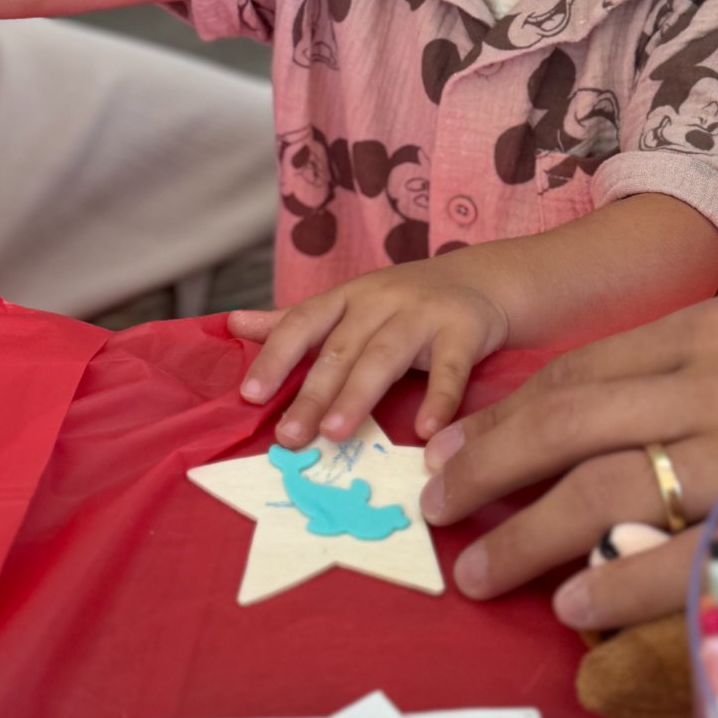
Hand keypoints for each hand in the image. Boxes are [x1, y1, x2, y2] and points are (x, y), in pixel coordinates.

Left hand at [231, 260, 510, 447]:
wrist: (483, 280)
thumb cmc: (404, 303)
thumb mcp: (349, 304)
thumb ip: (295, 321)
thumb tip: (233, 324)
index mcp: (347, 298)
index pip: (302, 323)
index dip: (275, 357)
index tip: (250, 395)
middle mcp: (381, 300)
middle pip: (341, 349)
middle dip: (313, 394)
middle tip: (289, 437)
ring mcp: (423, 314)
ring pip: (385, 356)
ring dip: (359, 395)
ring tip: (337, 434)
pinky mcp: (465, 329)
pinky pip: (450, 369)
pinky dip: (439, 400)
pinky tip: (425, 432)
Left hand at [418, 284, 717, 629]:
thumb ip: (716, 344)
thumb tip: (647, 377)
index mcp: (710, 331)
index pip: (577, 373)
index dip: (508, 413)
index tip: (463, 443)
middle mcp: (708, 385)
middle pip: (560, 425)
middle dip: (485, 467)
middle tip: (437, 502)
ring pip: (593, 491)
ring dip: (521, 535)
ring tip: (477, 570)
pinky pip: (667, 559)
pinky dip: (608, 587)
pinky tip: (570, 609)